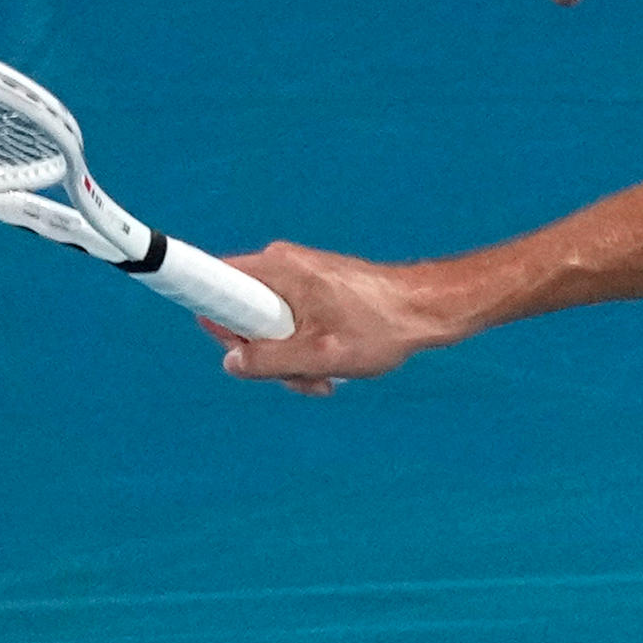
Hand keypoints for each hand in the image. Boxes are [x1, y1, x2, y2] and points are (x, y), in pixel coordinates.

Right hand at [203, 244, 461, 393]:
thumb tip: (231, 363)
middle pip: (242, 315)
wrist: (427, 310)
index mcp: (276, 270)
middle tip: (299, 375)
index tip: (236, 347)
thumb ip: (270, 361)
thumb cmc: (381, 326)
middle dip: (264, 354)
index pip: (214, 284)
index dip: (217, 321)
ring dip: (291, 360)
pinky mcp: (313, 292)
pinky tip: (333, 367)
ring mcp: (298, 279)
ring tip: (326, 376)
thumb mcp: (320, 354)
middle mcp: (282, 267)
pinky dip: (306, 350)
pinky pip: (292, 325)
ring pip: (270, 327)